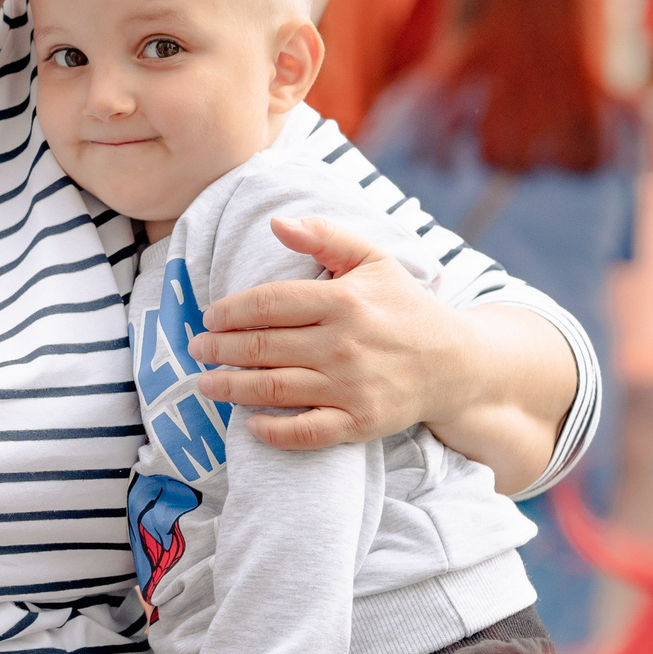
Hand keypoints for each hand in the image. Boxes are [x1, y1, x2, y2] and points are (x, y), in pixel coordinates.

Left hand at [188, 216, 459, 449]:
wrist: (456, 363)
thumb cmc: (404, 308)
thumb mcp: (373, 260)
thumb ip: (325, 237)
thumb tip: (277, 222)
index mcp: (343, 301)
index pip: (269, 303)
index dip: (230, 311)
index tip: (209, 316)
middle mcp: (344, 344)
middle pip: (262, 346)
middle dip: (219, 349)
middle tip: (196, 349)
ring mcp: (351, 386)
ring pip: (274, 388)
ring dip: (230, 388)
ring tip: (204, 384)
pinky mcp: (360, 422)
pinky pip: (307, 431)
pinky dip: (273, 431)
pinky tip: (249, 424)